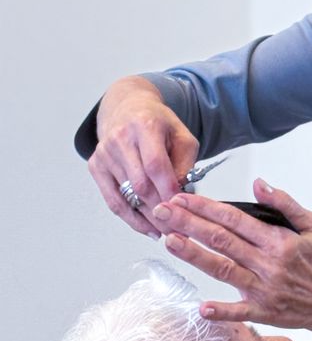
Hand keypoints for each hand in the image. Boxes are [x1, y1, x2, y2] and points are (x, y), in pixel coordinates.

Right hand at [88, 77, 198, 236]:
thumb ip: (186, 163)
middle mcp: (120, 138)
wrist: (129, 109)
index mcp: (144, 126)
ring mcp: (104, 153)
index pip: (155, 164)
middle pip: (140, 184)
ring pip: (126, 196)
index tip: (181, 208)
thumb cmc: (159, 124)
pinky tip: (146, 227)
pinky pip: (112, 199)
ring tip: (165, 231)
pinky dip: (130, 217)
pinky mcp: (96, 166)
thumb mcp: (182, 136)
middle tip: (177, 227)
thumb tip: (181, 194)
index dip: (168, 189)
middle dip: (160, 209)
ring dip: (147, 218)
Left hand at [154, 179, 311, 329]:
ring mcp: (264, 289)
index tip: (182, 197)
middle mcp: (268, 263)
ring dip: (193, 255)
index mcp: (279, 240)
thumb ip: (284, 203)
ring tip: (167, 240)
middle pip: (221, 240)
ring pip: (222, 269)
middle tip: (162, 211)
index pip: (235, 219)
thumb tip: (258, 183)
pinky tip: (200, 306)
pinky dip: (221, 310)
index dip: (206, 207)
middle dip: (188, 223)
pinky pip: (239, 312)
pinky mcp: (264, 312)